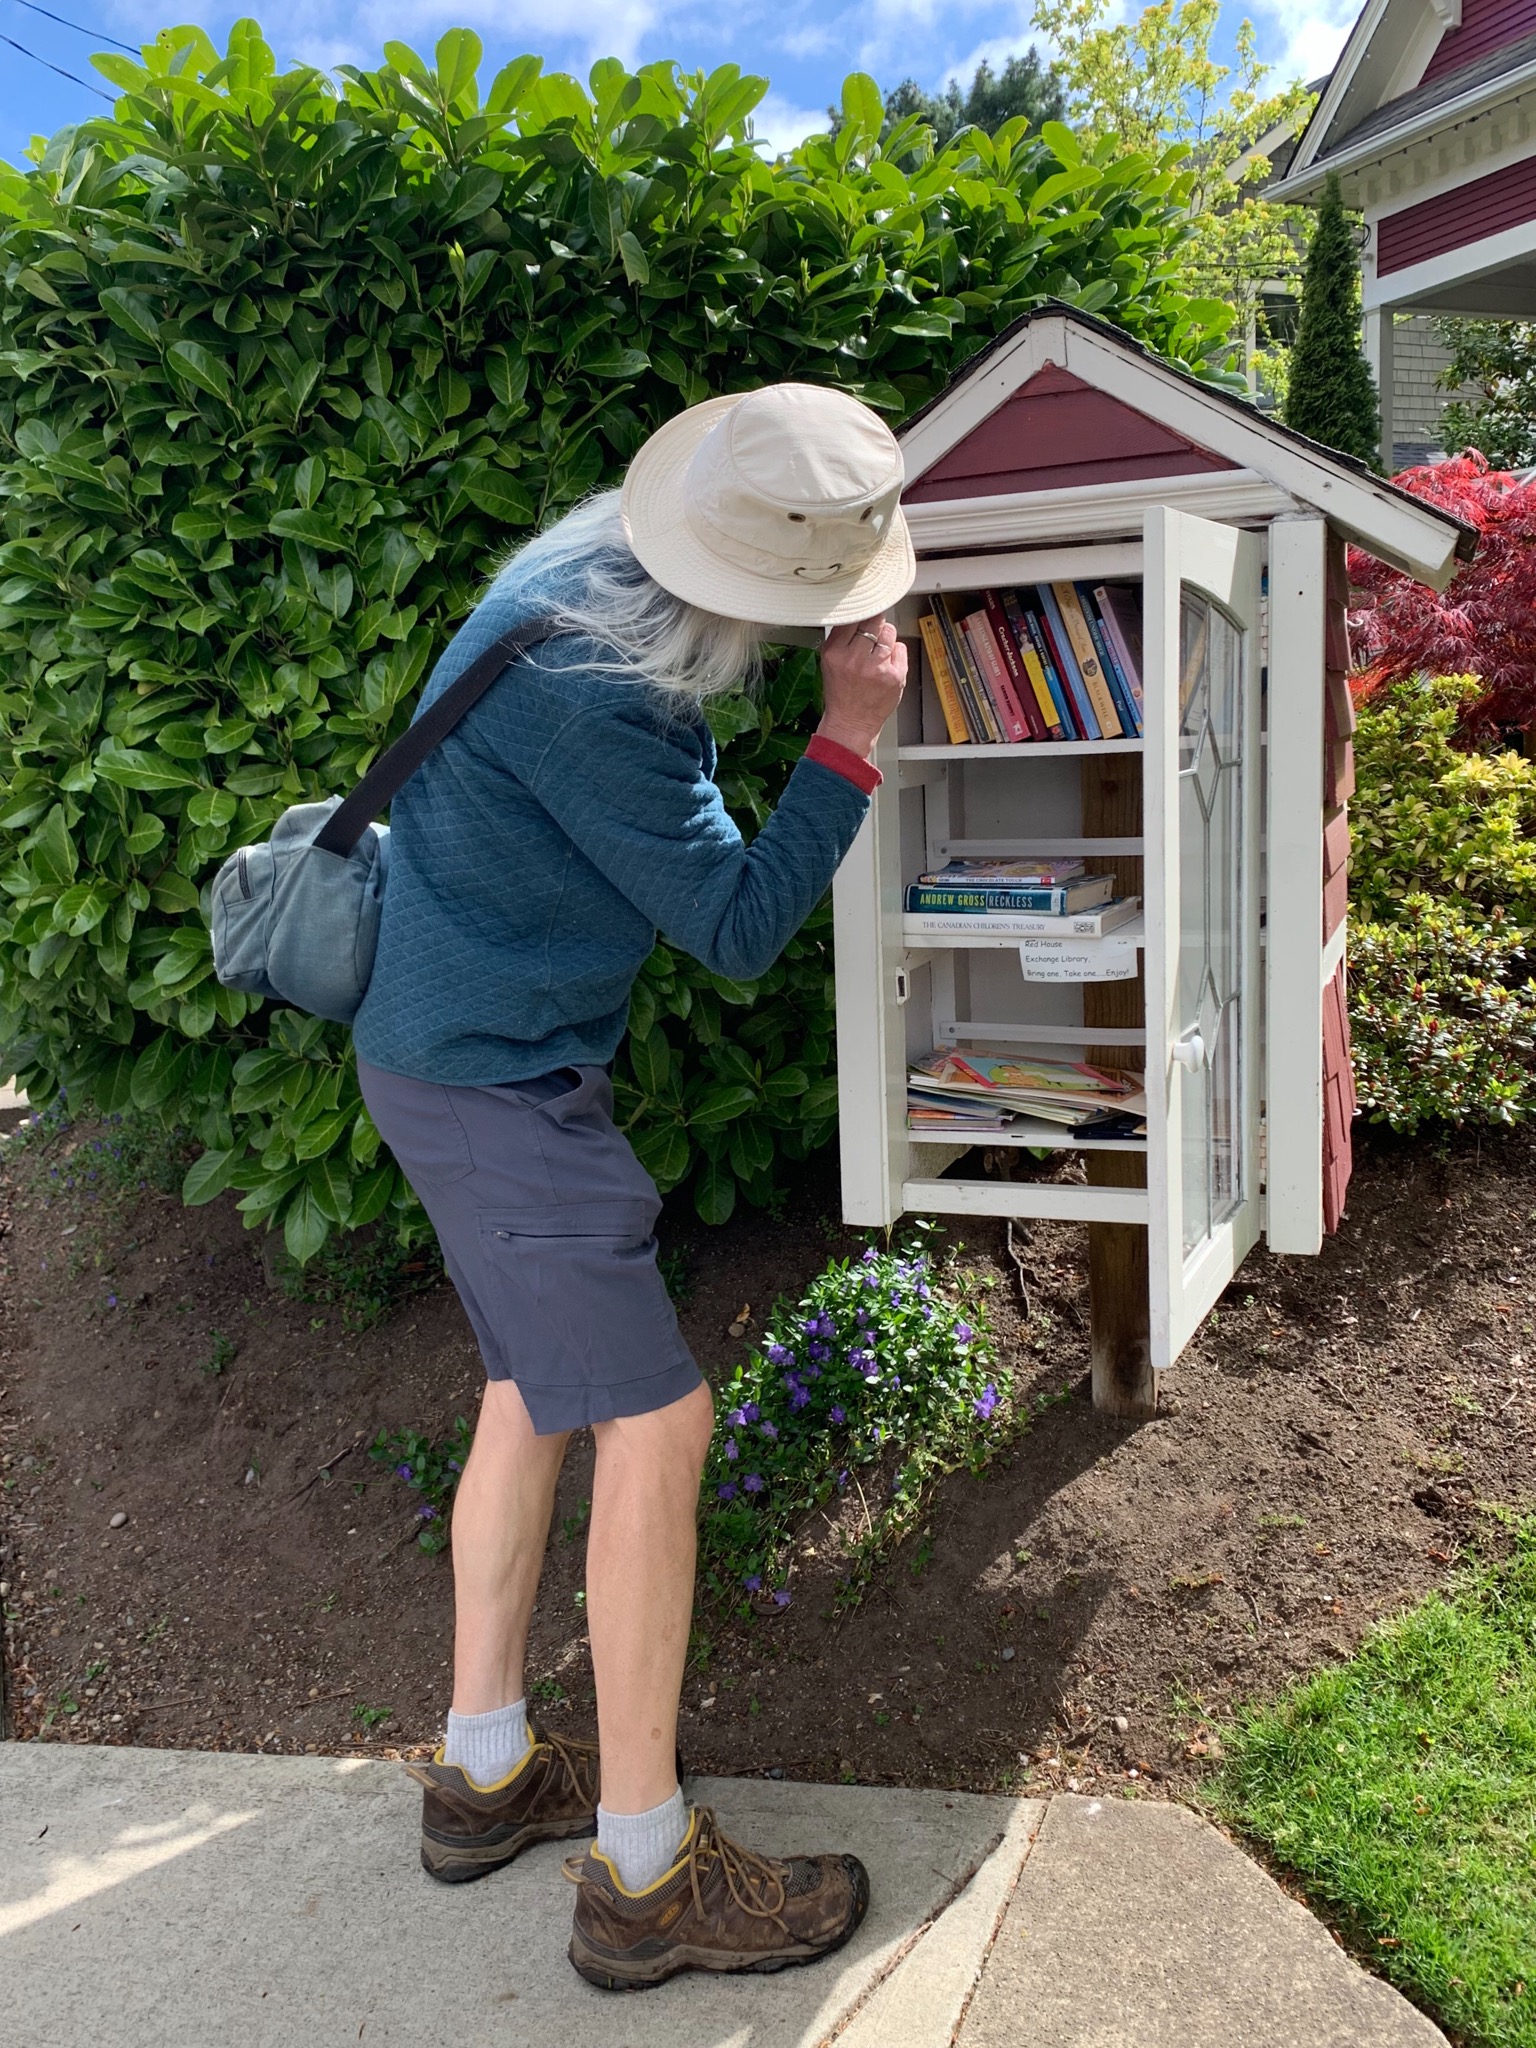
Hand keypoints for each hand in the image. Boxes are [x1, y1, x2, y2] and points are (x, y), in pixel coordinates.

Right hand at [817, 617, 906, 760]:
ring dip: (886, 638)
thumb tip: (860, 610)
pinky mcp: (895, 676)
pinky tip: (886, 666)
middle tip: (873, 634)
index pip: (853, 617)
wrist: (851, 723)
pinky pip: (901, 648)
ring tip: (878, 652)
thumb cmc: (841, 692)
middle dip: (875, 624)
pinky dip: (896, 654)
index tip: (865, 611)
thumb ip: (841, 636)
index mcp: (835, 652)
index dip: (862, 611)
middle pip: (874, 621)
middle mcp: (855, 659)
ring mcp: (877, 668)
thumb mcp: (829, 661)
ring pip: (889, 632)